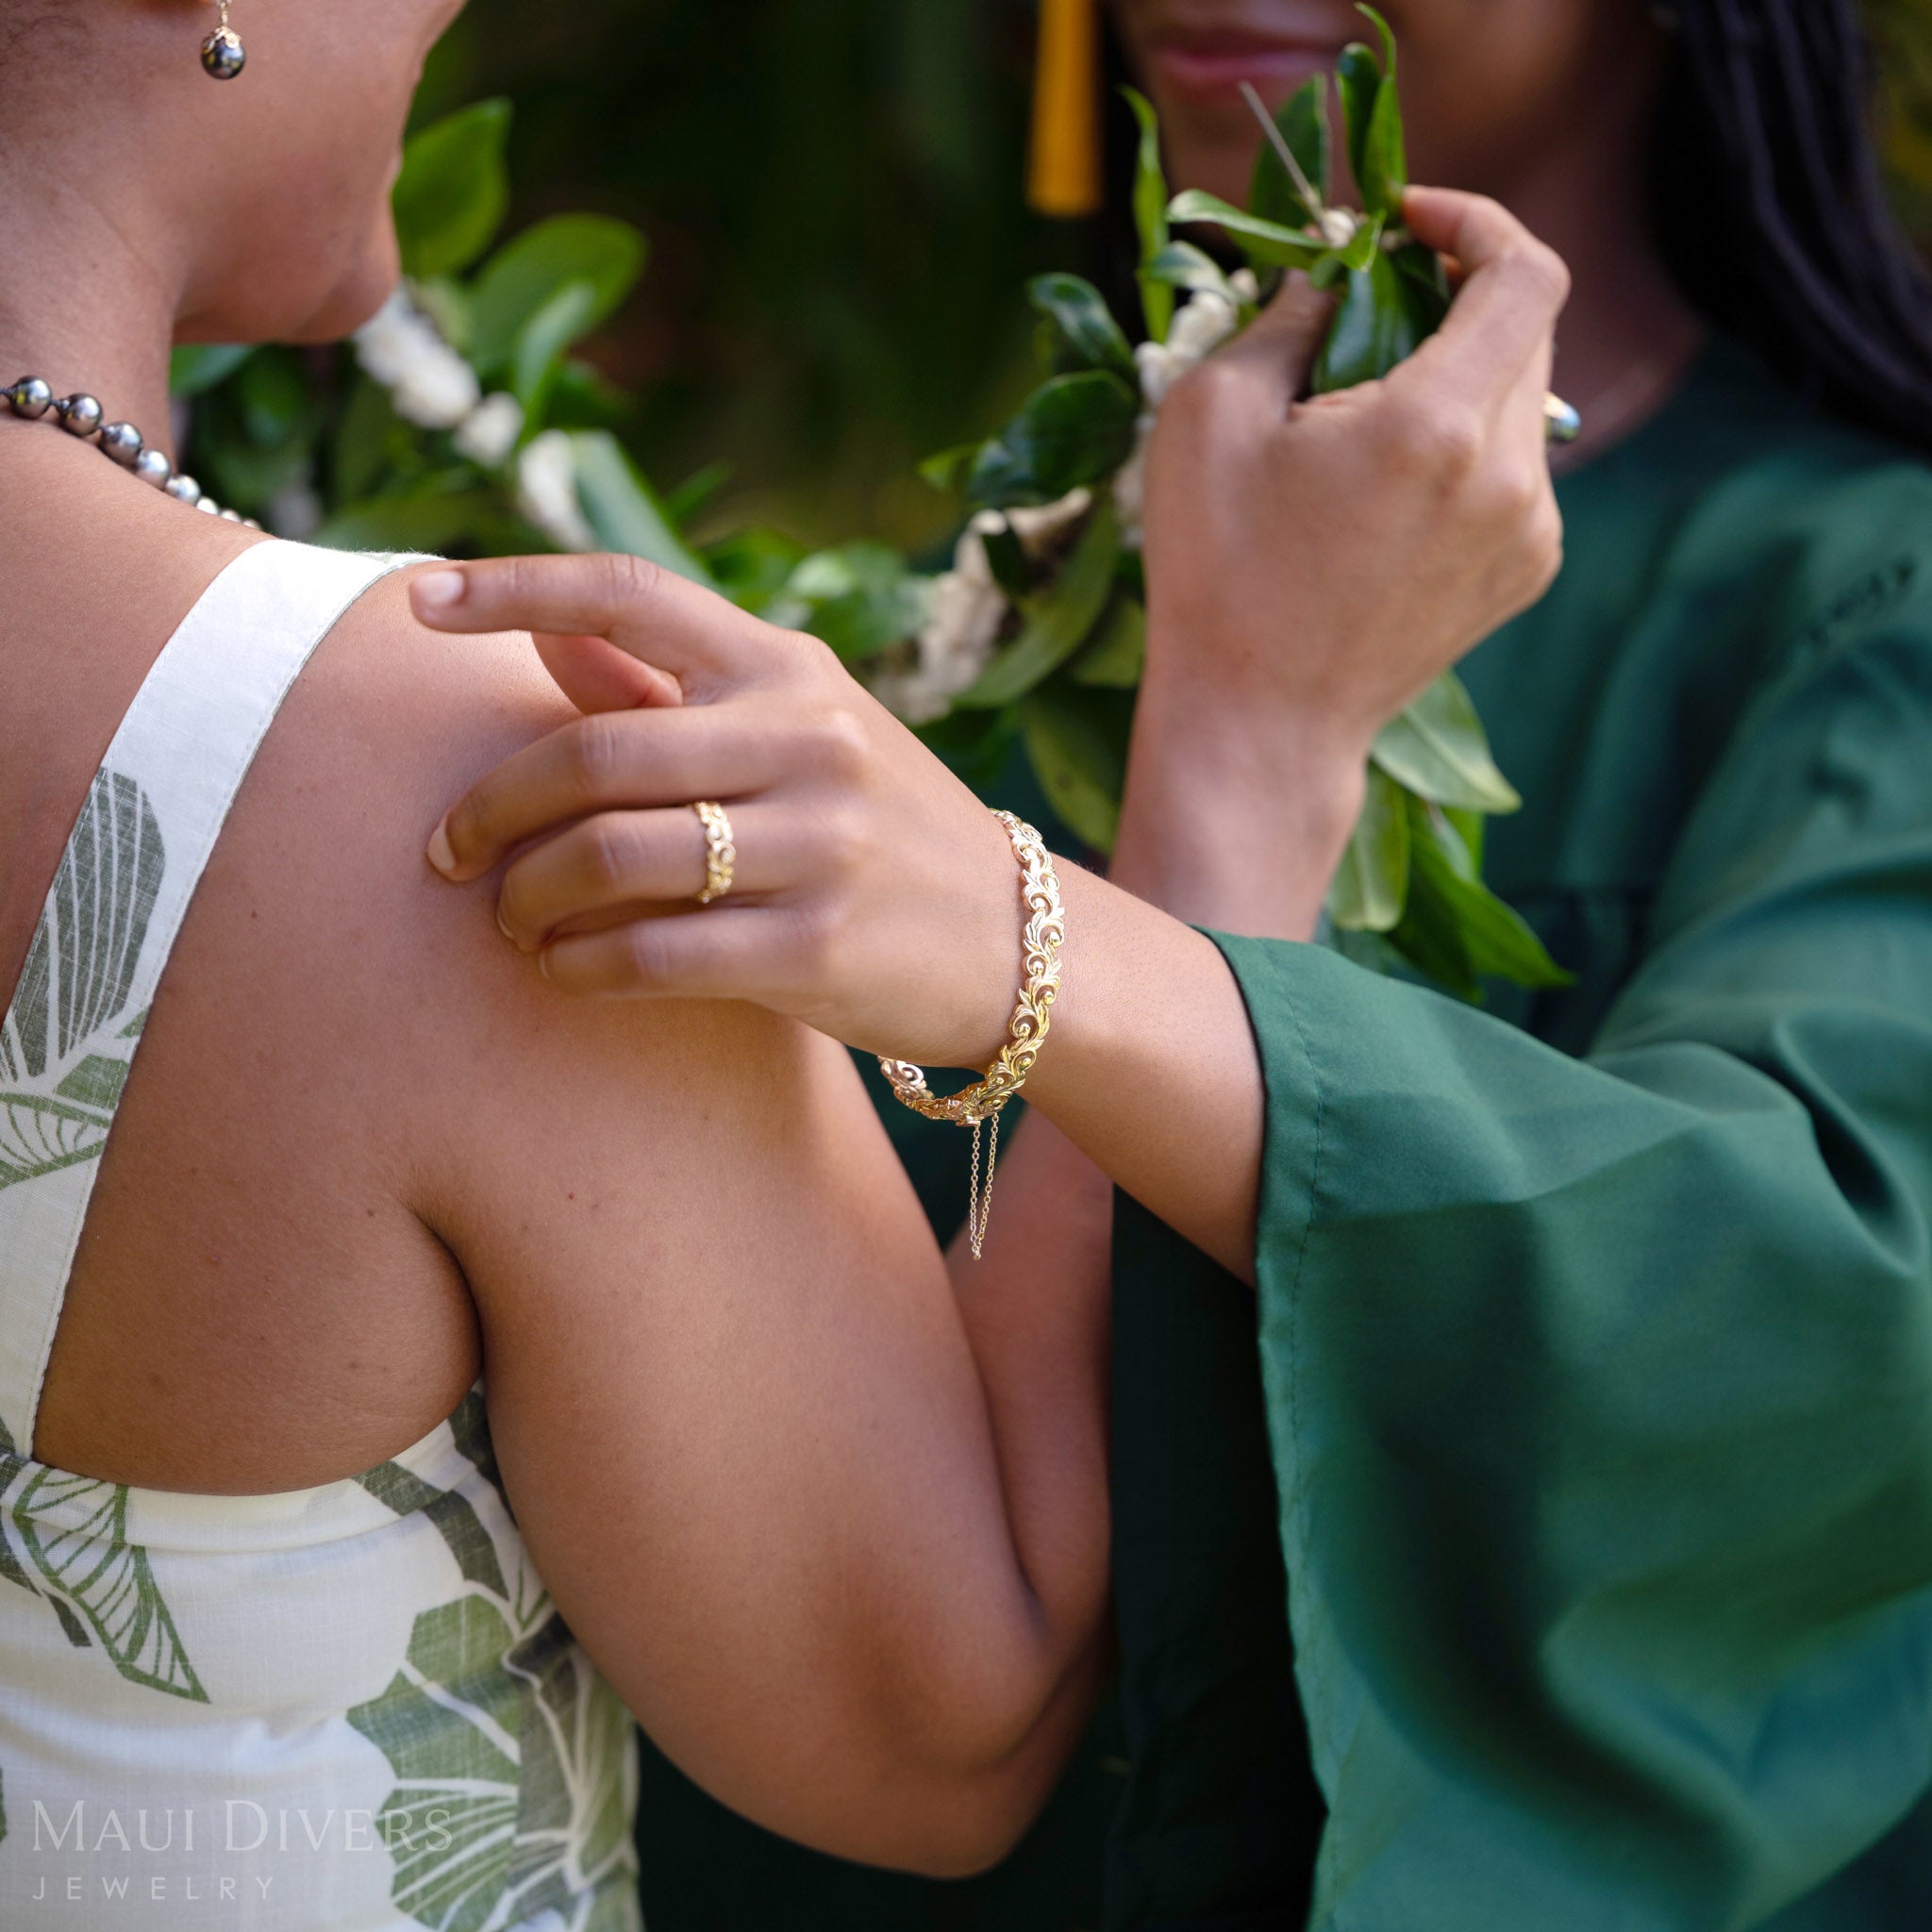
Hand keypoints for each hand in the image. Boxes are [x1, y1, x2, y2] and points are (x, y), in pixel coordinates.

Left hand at [415, 557, 1027, 1069]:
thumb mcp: (801, 734)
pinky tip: (560, 969)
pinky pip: (651, 956)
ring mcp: (819, 844)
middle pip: (591, 753)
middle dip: (489, 806)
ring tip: (507, 918)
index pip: (632, 595)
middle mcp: (808, 740)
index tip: (418, 602)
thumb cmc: (881, 831)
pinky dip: (578, 965)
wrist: (1020, 941)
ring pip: (610, 856)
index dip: (512, 587)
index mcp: (790, 670)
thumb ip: (671, 690)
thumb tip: (546, 636)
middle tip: (446, 852)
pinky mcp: (817, 947)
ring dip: (525, 895)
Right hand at [1116, 185, 1569, 935]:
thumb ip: (1287, 315)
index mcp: (1437, 426)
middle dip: (1457, 296)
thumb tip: (1334, 269)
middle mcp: (1509, 476)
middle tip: (1371, 308)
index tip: (1410, 224)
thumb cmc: (1218, 573)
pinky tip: (1388, 492)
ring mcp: (1530, 531)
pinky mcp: (1527, 572)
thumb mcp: (1212, 416)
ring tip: (1366, 417)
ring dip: (1459, 375)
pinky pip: (1517, 468)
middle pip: (1530, 329)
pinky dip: (1466, 446)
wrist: (1260, 724)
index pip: (1526, 272)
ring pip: (1524, 400)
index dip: (1477, 222)